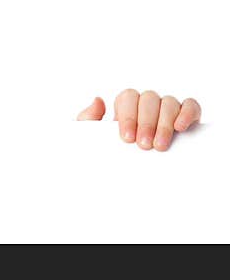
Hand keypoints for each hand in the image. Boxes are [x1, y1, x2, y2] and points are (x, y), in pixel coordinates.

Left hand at [76, 88, 201, 150]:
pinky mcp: (187, 117)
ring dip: (164, 124)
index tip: (127, 138)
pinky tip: (180, 128)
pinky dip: (187, 113)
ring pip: (168, 102)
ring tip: (160, 146)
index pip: (127, 98)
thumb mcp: (92, 139)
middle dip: (146, 123)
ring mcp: (167, 109)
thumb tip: (98, 100)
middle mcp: (146, 104)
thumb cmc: (111, 154)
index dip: (128, 116)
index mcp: (125, 106)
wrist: (126, 182)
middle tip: (144, 145)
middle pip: (148, 99)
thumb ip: (88, 119)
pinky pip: (190, 106)